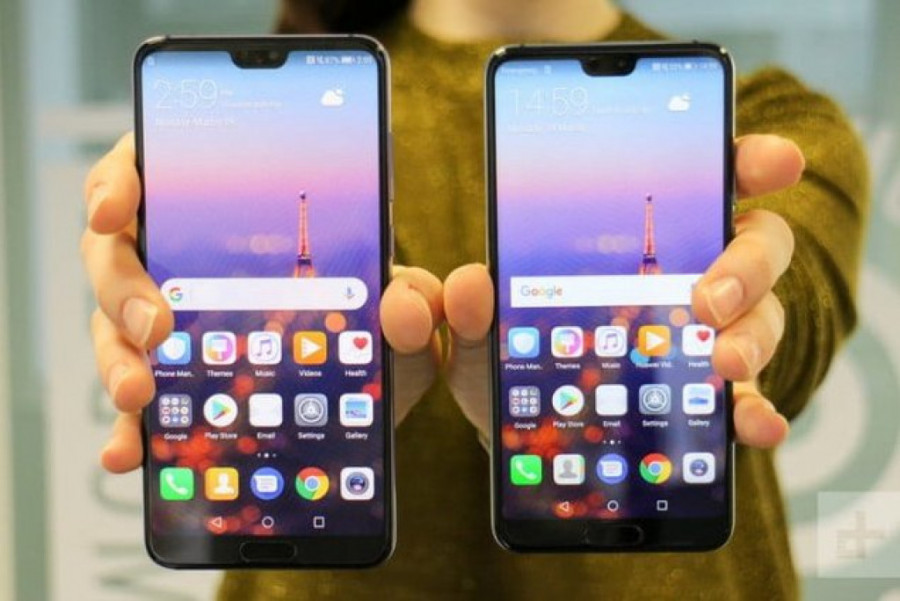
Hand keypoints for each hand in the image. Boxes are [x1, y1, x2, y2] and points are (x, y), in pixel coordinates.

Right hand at [83, 133, 443, 472]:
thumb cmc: (370, 315)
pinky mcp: (164, 372)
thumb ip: (408, 295)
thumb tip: (404, 307)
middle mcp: (175, 251)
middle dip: (123, 288)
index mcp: (217, 204)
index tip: (115, 210)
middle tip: (155, 325)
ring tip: (138, 393)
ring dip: (117, 360)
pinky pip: (133, 396)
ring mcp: (160, 312)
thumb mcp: (394, 299)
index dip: (118, 182)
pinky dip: (123, 425)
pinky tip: (124, 452)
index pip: (146, 167)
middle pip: (114, 253)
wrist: (361, 369)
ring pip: (112, 326)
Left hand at [443, 134, 804, 449]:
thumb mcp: (488, 330)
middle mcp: (694, 269)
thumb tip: (471, 282)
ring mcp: (713, 331)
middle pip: (757, 243)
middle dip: (747, 264)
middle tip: (708, 297)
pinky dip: (759, 410)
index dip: (749, 161)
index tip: (777, 162)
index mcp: (645, 232)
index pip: (710, 178)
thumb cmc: (515, 356)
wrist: (528, 424)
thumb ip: (477, 305)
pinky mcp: (714, 391)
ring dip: (754, 335)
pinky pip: (752, 396)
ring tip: (722, 362)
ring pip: (765, 313)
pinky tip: (756, 424)